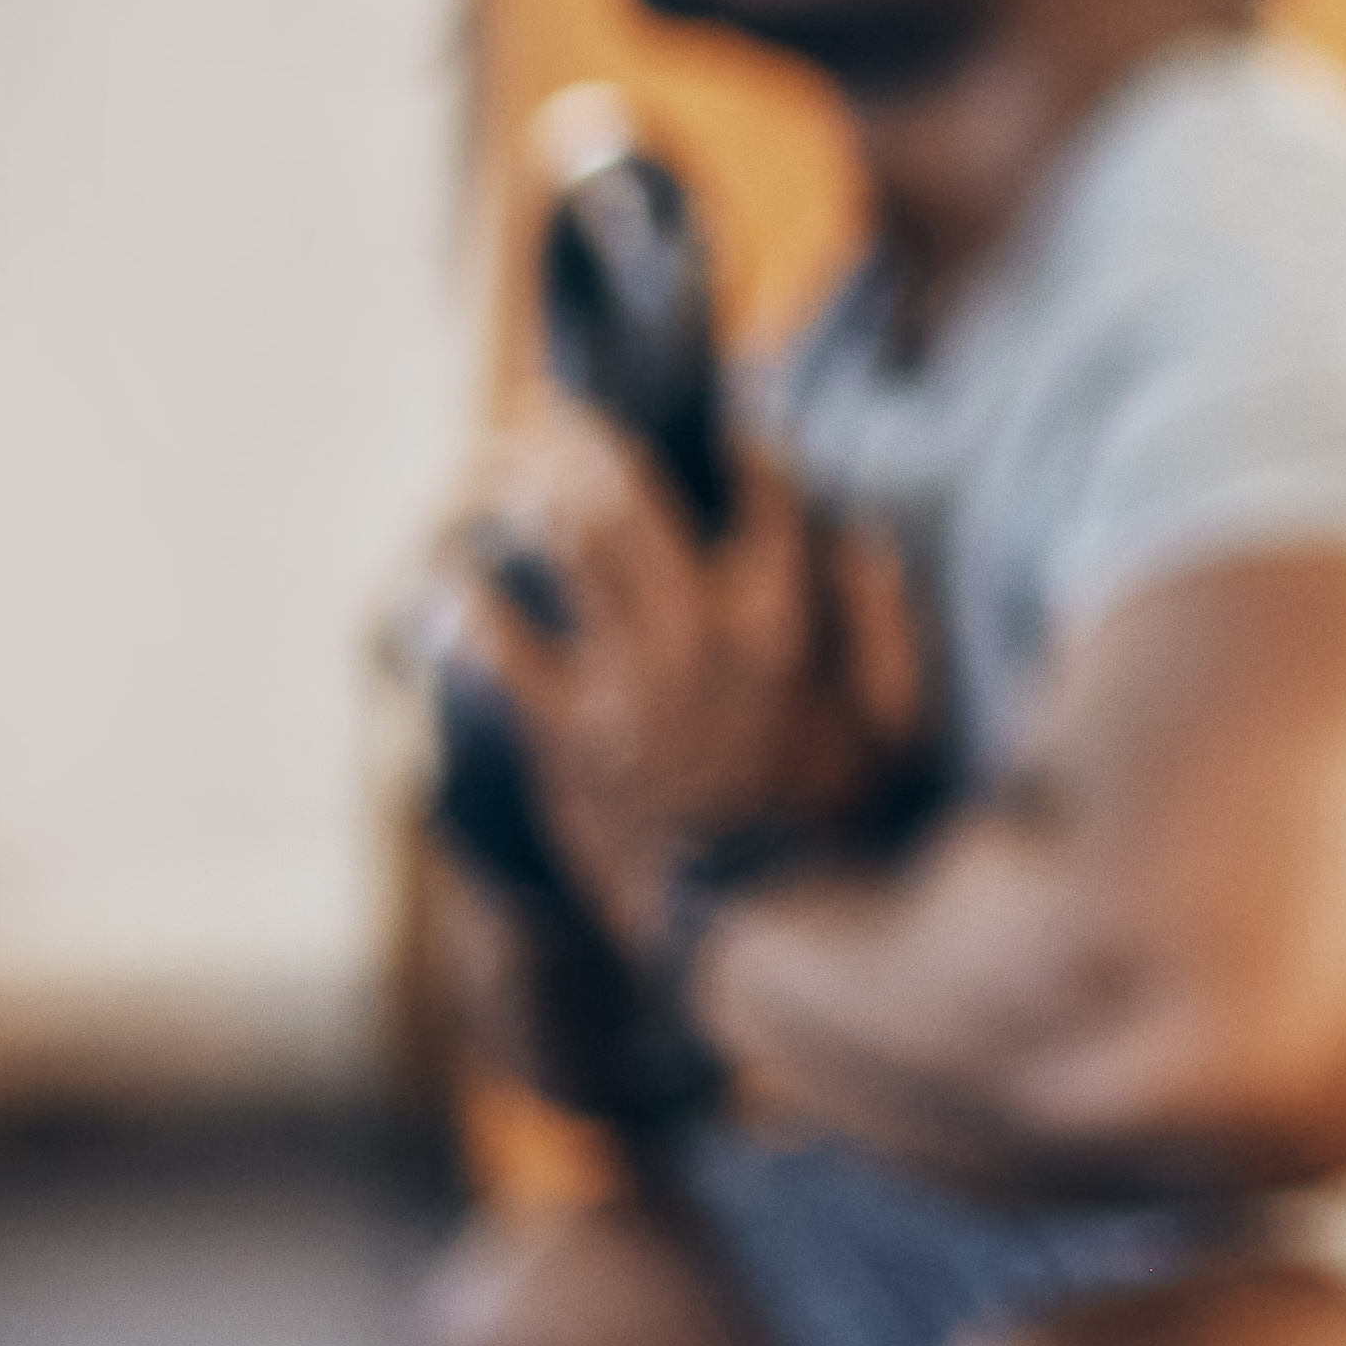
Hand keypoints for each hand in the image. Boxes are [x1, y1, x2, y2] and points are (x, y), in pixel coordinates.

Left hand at [455, 410, 927, 955]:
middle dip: (583, 439)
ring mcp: (628, 685)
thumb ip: (887, 622)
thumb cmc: (825, 822)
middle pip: (628, 495)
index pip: (760, 493)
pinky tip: (452, 576)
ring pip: (561, 545)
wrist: (745, 926)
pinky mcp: (563, 734)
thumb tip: (861, 535)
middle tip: (558, 418)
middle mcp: (703, 639)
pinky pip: (497, 640)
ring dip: (522, 491)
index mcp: (785, 628)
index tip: (715, 431)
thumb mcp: (893, 724)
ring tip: (502, 472)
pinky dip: (465, 598)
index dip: (734, 445)